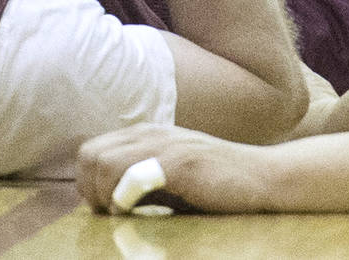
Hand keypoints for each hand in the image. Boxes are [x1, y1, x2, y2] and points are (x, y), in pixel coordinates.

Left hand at [76, 124, 266, 214]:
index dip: (88, 183)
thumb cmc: (214, 184)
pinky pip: (133, 174)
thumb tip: (105, 204)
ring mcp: (164, 145)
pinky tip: (139, 211)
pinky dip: (125, 196)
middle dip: (90, 189)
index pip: (89, 150)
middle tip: (111, 214)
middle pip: (88, 155)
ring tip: (124, 214)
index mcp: (143, 133)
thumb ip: (139, 179)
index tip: (106, 209)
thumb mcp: (170, 175)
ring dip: (104, 195)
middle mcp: (148, 133)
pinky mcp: (180, 162)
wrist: (261, 177)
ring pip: (103, 162)